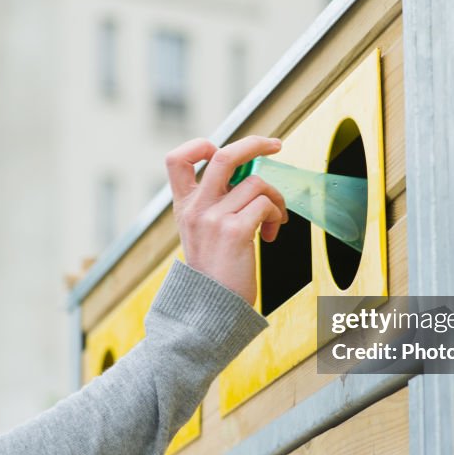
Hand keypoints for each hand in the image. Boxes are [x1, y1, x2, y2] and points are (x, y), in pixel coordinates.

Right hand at [166, 136, 287, 303]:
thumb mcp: (201, 234)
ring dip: (275, 198)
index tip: (220, 149)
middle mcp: (196, 208)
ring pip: (256, 184)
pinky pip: (265, 205)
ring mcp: (214, 219)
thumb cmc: (214, 274)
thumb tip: (248, 178)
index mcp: (184, 207)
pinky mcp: (235, 231)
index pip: (177, 160)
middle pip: (224, 155)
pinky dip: (275, 216)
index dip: (199, 145)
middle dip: (255, 144)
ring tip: (275, 218)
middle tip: (275, 145)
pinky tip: (271, 234)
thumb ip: (214, 205)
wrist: (210, 310)